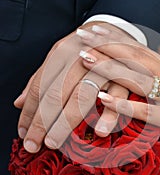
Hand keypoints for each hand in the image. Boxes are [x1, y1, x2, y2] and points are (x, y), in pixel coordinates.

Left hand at [14, 25, 128, 152]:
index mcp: (61, 53)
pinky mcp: (125, 74)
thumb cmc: (83, 48)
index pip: (39, 87)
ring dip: (66, 122)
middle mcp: (79, 57)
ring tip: (54, 143)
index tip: (24, 133)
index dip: (29, 112)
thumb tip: (19, 103)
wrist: (116, 29)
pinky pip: (116, 97)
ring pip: (81, 96)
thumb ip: (40, 79)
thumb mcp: (59, 58)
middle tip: (33, 145)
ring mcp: (102, 65)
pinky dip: (109, 114)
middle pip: (56, 93)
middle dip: (42, 122)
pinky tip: (99, 131)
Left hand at [77, 24, 159, 137]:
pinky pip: (147, 110)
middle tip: (81, 36)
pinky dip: (125, 104)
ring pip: (137, 77)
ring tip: (84, 59)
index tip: (94, 29)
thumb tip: (140, 82)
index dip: (116, 38)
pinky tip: (105, 99)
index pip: (139, 48)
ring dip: (109, 67)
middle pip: (135, 56)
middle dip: (106, 45)